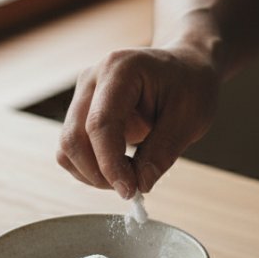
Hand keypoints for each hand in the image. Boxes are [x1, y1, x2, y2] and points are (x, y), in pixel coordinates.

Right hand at [57, 45, 218, 197]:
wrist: (185, 66)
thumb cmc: (190, 85)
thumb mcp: (190, 118)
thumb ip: (163, 151)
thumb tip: (140, 185)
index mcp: (120, 69)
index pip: (100, 124)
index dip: (110, 164)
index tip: (131, 190)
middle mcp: (92, 78)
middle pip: (74, 138)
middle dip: (99, 173)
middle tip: (133, 189)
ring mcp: (83, 94)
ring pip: (68, 147)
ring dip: (93, 173)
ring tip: (130, 176)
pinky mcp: (82, 112)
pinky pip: (73, 149)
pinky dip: (91, 168)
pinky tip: (120, 168)